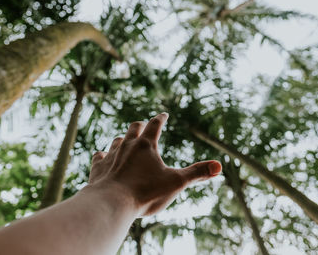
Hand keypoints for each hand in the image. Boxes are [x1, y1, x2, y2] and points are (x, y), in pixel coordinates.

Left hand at [88, 113, 221, 215]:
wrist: (112, 203)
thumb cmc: (146, 193)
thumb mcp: (176, 183)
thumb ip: (197, 173)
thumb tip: (219, 166)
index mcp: (146, 145)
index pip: (155, 124)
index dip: (161, 119)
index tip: (163, 114)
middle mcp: (127, 145)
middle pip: (134, 128)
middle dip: (141, 125)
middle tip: (143, 124)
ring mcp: (111, 155)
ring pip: (116, 141)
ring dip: (122, 139)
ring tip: (124, 140)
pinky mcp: (98, 167)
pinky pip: (99, 156)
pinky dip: (102, 155)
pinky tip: (102, 156)